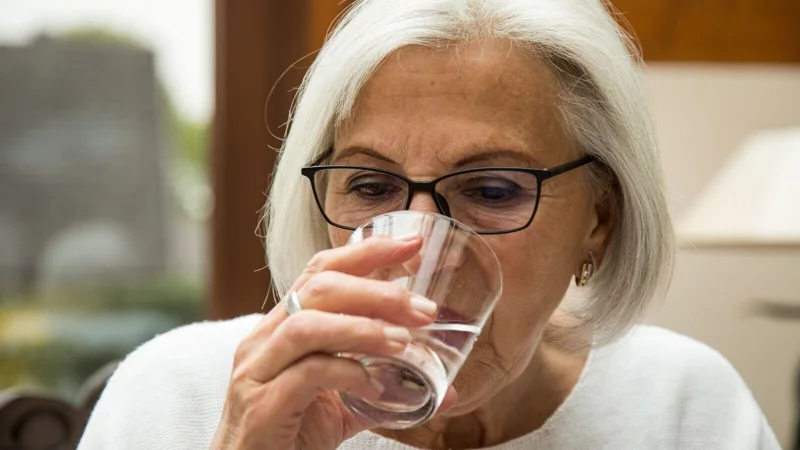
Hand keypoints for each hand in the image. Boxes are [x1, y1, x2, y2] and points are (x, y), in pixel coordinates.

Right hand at [210, 236, 456, 449]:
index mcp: (281, 327)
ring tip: (404, 342)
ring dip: (363, 328)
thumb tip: (443, 390)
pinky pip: (307, 373)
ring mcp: (258, 370)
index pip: (321, 270)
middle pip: (320, 288)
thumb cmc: (287, 433)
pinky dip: (347, 372)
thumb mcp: (340, 404)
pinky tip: (373, 383)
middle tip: (424, 309)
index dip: (367, 252)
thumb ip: (384, 390)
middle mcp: (264, 340)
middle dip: (378, 290)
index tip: (412, 244)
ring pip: (309, 323)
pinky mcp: (263, 406)